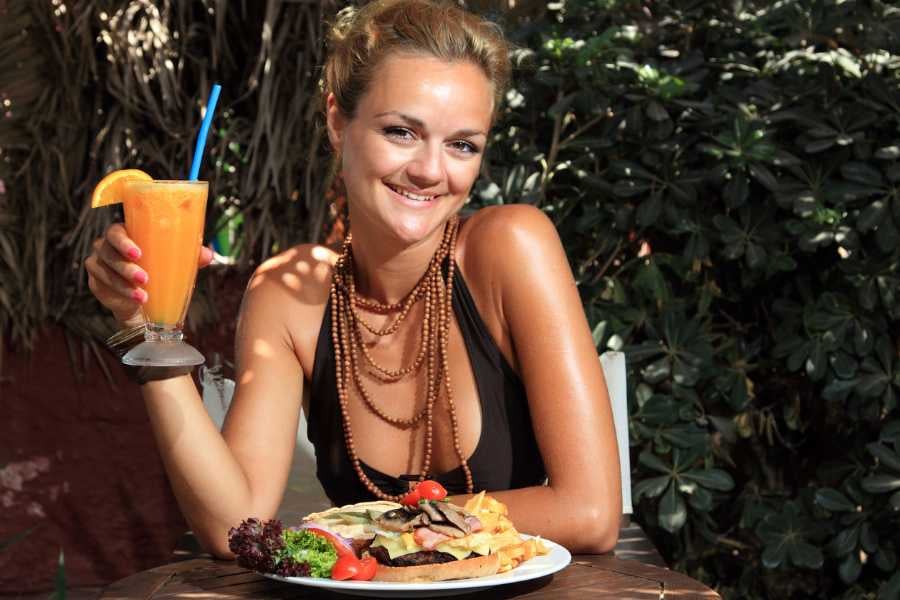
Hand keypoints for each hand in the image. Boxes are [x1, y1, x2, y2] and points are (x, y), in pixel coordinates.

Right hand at [84, 223, 213, 328]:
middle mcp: (106, 247)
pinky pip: (102, 287)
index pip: (116, 231)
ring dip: (124, 284)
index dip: (123, 241)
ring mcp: (98, 265)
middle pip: (108, 252)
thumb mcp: (176, 263)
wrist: (147, 302)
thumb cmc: (160, 272)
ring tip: (144, 296)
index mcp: (124, 235)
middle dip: (126, 267)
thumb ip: (191, 255)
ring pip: (105, 272)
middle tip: (145, 278)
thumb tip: (208, 254)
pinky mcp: (96, 284)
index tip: (139, 253)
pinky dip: (119, 294)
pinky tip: (134, 300)